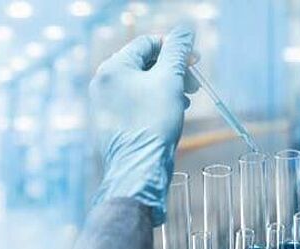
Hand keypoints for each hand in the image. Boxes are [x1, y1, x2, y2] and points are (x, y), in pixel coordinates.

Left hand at [90, 26, 197, 225]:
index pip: (146, 44)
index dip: (174, 48)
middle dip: (173, 71)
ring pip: (143, 85)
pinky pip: (138, 103)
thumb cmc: (153, 123)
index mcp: (113, 69)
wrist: (138, 168)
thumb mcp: (169, 80)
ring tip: (186, 98)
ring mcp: (107, 105)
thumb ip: (177, 51)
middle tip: (193, 82)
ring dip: (168, 87)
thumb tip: (185, 30)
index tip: (194, 60)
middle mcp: (105, 84)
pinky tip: (173, 110)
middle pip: (145, 65)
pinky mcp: (114, 122)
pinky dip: (157, 102)